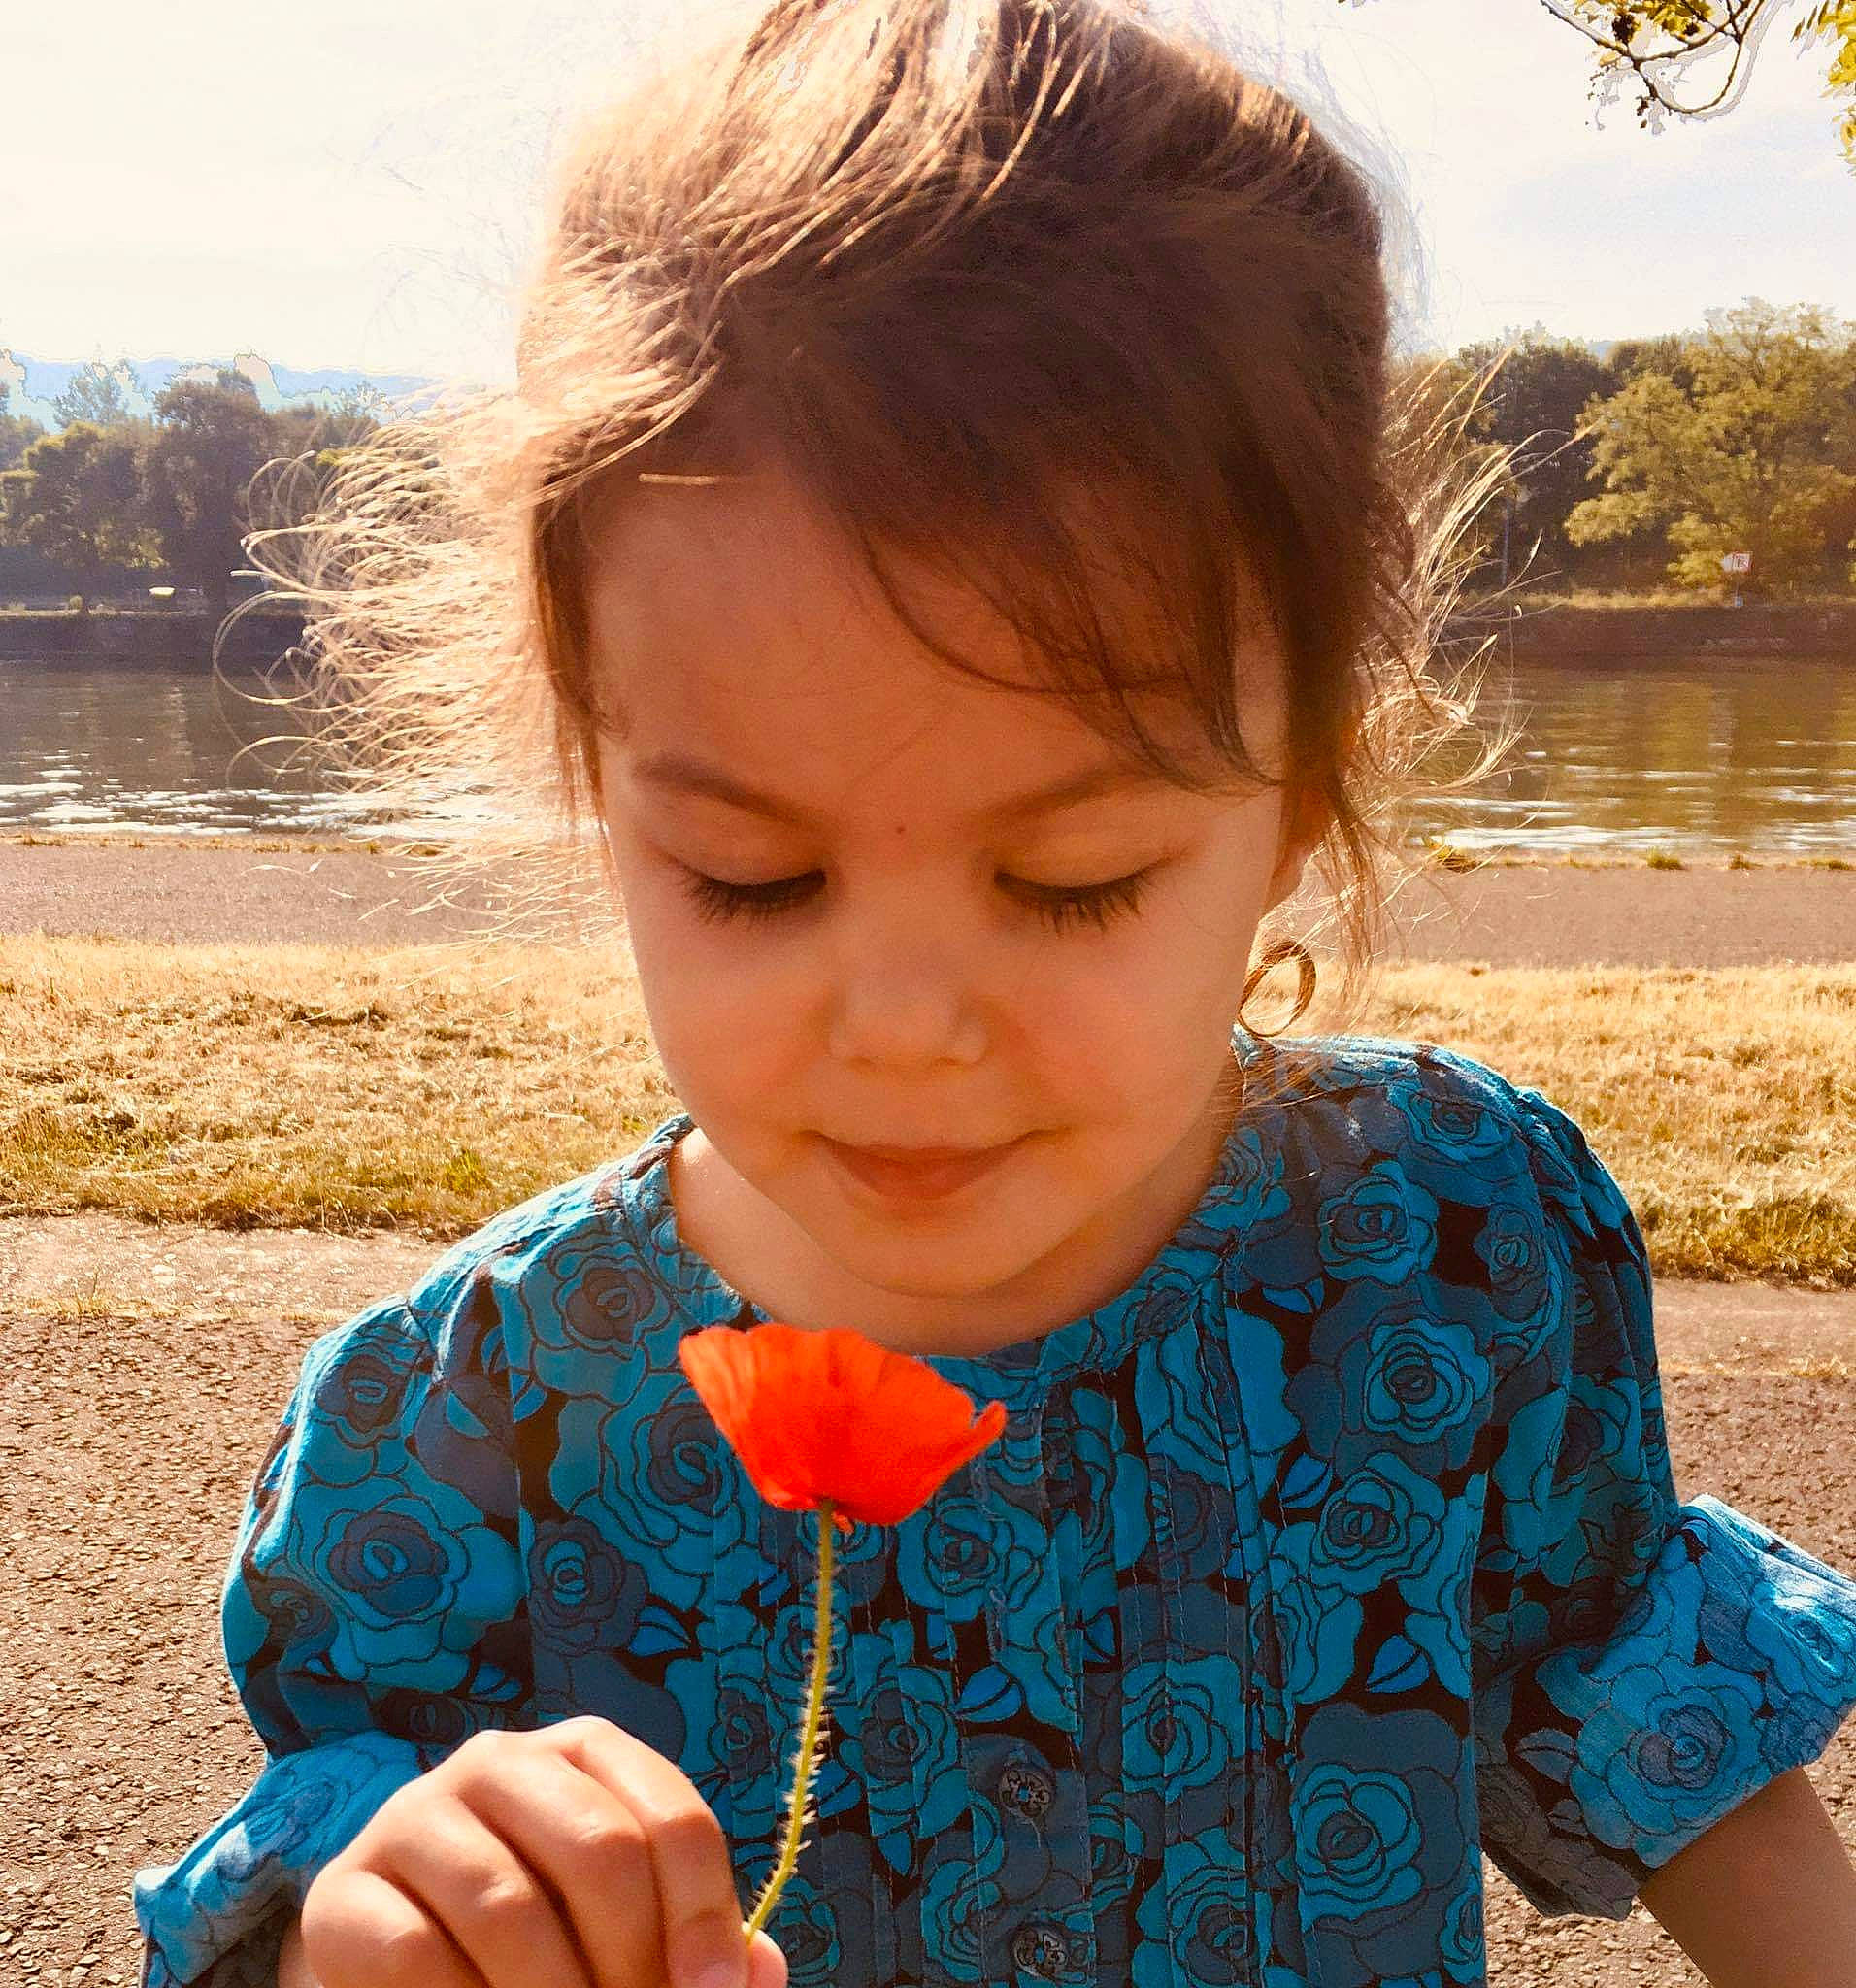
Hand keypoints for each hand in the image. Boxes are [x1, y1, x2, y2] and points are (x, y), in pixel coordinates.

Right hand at [297, 1717, 787, 1987]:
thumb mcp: (620, 1923)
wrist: (397, 1953)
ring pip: (511, 1907)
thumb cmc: (540, 1936)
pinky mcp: (346, 1891)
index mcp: (587, 1752)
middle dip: (632, 1961)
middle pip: (600, 1851)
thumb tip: (761, 1969)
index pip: (672, 1818)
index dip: (705, 1915)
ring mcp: (416, 1815)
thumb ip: (691, 1939)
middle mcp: (501, 1760)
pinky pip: (417, 1956)